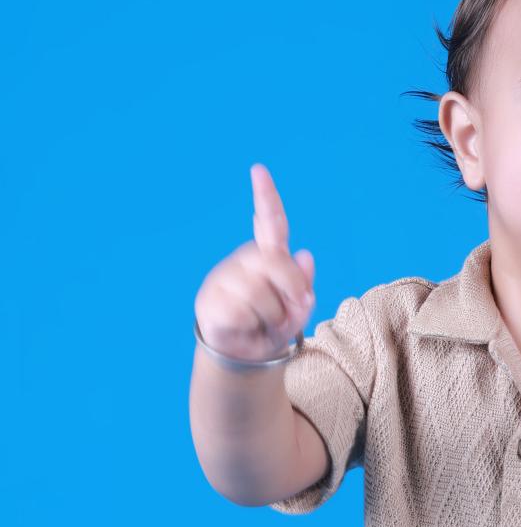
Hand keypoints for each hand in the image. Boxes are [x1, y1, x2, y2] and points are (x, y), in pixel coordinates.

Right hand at [193, 163, 316, 361]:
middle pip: (273, 262)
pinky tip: (246, 327)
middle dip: (291, 290)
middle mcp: (244, 261)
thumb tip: (305, 255)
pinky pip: (240, 311)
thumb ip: (304, 286)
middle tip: (293, 310)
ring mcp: (223, 278)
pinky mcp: (208, 301)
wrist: (249, 356)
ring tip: (265, 322)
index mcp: (268, 256)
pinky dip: (252, 327)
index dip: (265, 197)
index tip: (258, 170)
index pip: (270, 223)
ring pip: (258, 293)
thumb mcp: (299, 309)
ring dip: (272, 316)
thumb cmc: (275, 326)